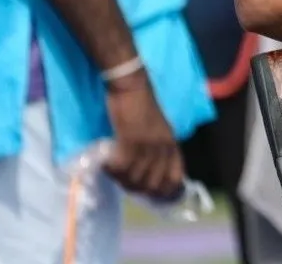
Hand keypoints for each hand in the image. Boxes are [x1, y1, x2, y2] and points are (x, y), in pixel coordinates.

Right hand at [102, 70, 183, 200]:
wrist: (131, 86)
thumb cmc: (141, 107)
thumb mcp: (157, 131)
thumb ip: (157, 150)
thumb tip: (148, 174)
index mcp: (172, 145)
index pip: (175, 179)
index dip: (162, 192)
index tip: (147, 194)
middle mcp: (163, 148)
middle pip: (152, 184)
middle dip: (136, 188)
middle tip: (122, 180)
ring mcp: (147, 145)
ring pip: (135, 178)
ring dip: (121, 179)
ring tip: (112, 171)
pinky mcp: (130, 139)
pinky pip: (121, 166)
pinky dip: (112, 170)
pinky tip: (106, 165)